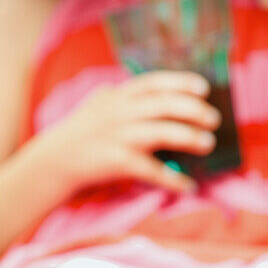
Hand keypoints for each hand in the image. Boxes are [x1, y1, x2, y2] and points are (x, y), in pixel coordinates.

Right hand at [42, 70, 221, 195]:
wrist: (53, 161)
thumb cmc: (81, 133)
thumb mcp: (99, 105)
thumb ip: (124, 96)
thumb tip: (157, 93)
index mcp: (117, 96)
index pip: (153, 83)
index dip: (180, 83)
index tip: (203, 88)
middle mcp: (119, 113)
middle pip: (164, 106)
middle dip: (193, 111)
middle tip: (214, 119)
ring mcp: (118, 136)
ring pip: (162, 133)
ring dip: (189, 137)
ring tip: (207, 143)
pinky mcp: (117, 162)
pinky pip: (151, 170)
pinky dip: (173, 179)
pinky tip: (189, 185)